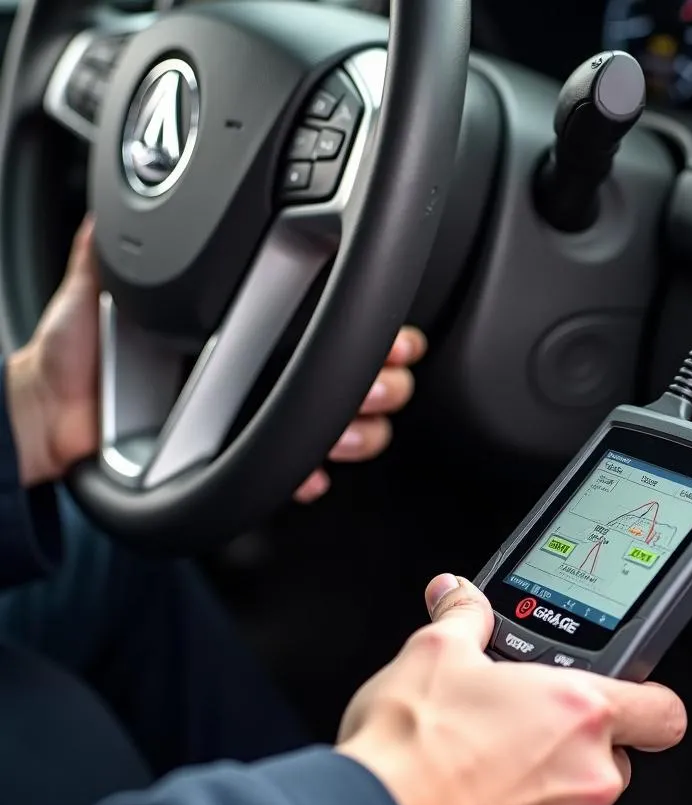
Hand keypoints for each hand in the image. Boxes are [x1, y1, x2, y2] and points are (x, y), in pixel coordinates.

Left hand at [4, 215, 426, 490]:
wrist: (56, 415)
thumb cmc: (81, 355)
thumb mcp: (101, 287)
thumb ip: (115, 243)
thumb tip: (123, 197)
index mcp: (250, 328)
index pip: (328, 324)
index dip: (373, 334)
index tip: (392, 338)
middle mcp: (264, 371)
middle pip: (354, 380)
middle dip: (380, 385)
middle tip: (374, 384)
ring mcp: (258, 419)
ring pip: (341, 430)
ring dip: (357, 433)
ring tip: (342, 431)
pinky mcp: (244, 464)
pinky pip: (293, 471)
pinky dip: (308, 475)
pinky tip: (309, 473)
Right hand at [336, 574, 686, 804]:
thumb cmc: (408, 748)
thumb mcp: (432, 654)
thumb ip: (463, 618)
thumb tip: (459, 596)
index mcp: (578, 712)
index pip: (662, 712)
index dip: (647, 707)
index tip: (630, 708)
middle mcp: (589, 779)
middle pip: (611, 764)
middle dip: (571, 755)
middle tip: (514, 743)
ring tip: (481, 789)